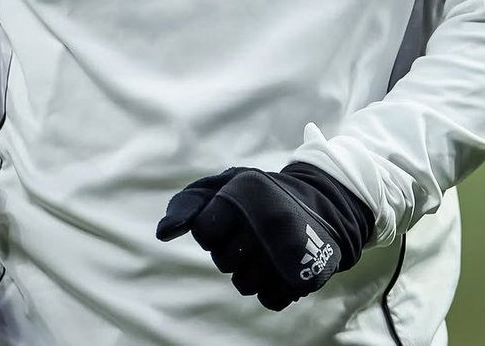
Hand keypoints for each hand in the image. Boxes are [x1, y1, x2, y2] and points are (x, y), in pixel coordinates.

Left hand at [156, 165, 371, 310]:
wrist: (321, 203)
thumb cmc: (260, 196)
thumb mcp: (225, 184)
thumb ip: (189, 203)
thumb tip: (163, 233)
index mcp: (244, 193)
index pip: (204, 231)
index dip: (212, 229)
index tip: (227, 220)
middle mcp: (265, 221)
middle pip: (223, 260)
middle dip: (232, 250)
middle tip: (251, 233)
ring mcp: (285, 251)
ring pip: (244, 283)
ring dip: (251, 270)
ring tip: (266, 249)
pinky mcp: (303, 275)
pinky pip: (269, 299)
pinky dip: (272, 288)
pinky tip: (279, 266)